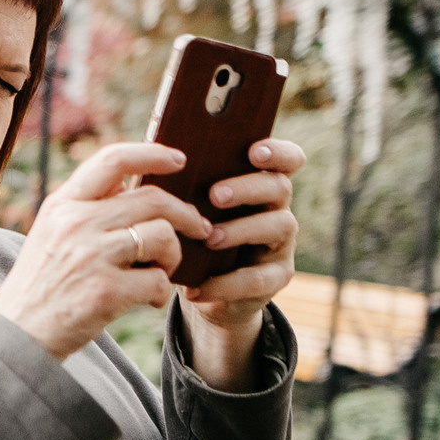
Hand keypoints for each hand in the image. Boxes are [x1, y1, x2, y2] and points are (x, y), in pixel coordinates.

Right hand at [0, 143, 209, 362]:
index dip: (153, 153)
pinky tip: (147, 301)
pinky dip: (161, 292)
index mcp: (62, 205)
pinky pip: (159, 280)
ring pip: (163, 236)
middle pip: (153, 199)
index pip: (113, 160)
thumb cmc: (40, 284)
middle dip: (187, 214)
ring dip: (173, 257)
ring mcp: (92, 256)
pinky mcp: (107, 291)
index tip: (179, 159)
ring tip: (160, 272)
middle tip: (200, 229)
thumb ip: (85, 207)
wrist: (17, 334)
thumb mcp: (50, 234)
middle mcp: (76, 223)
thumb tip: (127, 181)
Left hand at [182, 138, 306, 330]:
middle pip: (279, 187)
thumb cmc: (192, 232)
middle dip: (248, 188)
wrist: (201, 287)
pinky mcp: (276, 277)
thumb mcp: (188, 207)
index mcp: (258, 183)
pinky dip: (225, 284)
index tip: (255, 151)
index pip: (286, 159)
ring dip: (241, 230)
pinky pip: (258, 279)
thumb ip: (183, 182)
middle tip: (216, 195)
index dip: (277, 152)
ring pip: (278, 226)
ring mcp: (281, 243)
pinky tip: (195, 288)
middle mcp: (277, 208)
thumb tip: (154, 150)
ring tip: (209, 239)